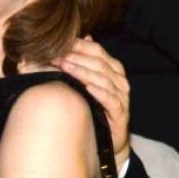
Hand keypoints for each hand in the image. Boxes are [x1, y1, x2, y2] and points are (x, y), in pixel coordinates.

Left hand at [54, 36, 130, 166]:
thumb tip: (83, 38)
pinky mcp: (120, 113)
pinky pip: (111, 100)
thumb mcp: (88, 82)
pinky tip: (87, 88)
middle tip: (57, 56)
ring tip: (65, 67)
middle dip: (77, 58)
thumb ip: (85, 61)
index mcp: (113, 70)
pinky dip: (100, 93)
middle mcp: (119, 81)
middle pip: (99, 63)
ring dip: (83, 72)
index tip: (60, 43)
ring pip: (104, 79)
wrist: (108, 139)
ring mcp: (121, 97)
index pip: (97, 51)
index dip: (79, 46)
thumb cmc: (95, 107)